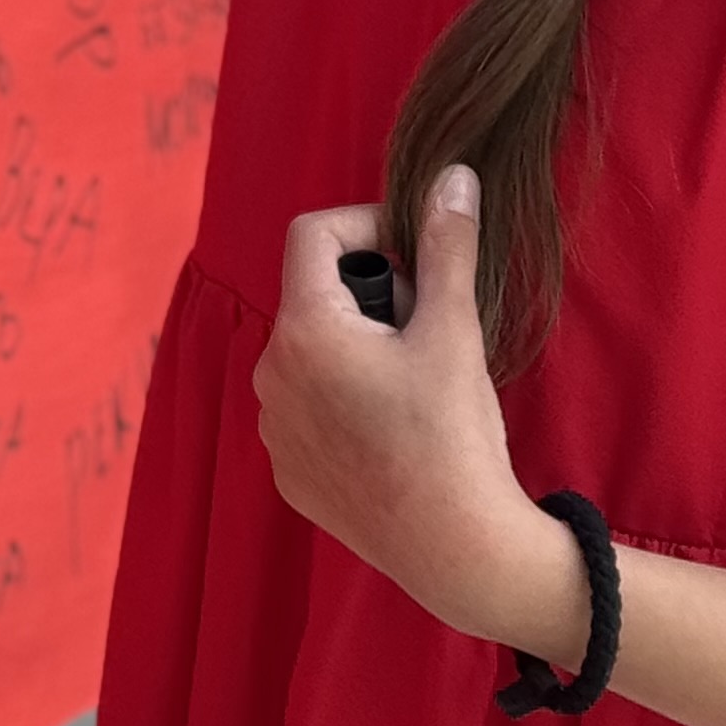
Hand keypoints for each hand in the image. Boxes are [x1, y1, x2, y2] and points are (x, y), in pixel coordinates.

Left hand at [252, 166, 580, 657]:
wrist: (455, 549)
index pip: (312, 234)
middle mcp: (270, 376)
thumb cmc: (453, 435)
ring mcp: (273, 429)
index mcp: (304, 331)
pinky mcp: (288, 473)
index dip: (365, 227)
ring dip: (354, 352)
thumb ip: (446, 244)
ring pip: (311, 356)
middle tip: (424, 330)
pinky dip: (343, 405)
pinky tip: (392, 434)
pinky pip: (306, 412)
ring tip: (412, 385)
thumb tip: (453, 175)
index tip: (413, 256)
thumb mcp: (453, 330)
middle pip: (314, 297)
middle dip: (367, 297)